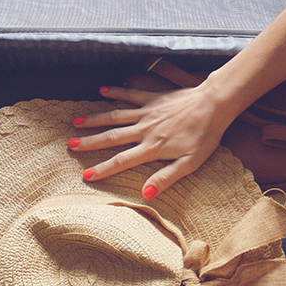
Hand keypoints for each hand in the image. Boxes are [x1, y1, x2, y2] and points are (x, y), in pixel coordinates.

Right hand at [69, 85, 234, 198]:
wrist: (215, 104)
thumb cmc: (206, 135)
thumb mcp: (190, 163)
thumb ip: (166, 178)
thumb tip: (145, 194)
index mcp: (153, 148)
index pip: (122, 161)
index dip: (103, 169)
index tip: (86, 175)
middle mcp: (145, 129)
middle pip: (112, 137)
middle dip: (90, 142)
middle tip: (70, 146)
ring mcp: (148, 111)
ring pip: (116, 116)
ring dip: (95, 119)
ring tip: (76, 122)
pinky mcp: (154, 98)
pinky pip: (131, 95)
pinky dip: (117, 92)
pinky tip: (103, 91)